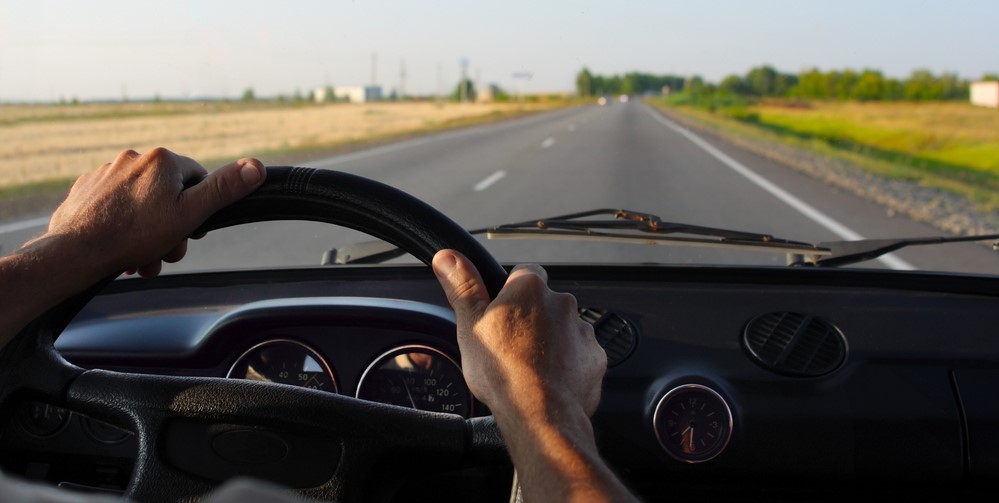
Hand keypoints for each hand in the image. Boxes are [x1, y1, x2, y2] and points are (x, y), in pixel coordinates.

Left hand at [44, 148, 265, 277]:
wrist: (75, 251)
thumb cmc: (134, 234)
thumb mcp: (190, 214)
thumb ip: (223, 189)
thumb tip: (257, 166)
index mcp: (162, 160)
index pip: (198, 179)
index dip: (198, 209)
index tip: (189, 230)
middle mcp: (133, 158)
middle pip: (169, 194)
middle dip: (171, 227)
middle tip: (164, 251)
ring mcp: (106, 172)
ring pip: (142, 203)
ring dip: (148, 232)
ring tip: (141, 257)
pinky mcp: (87, 189)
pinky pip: (116, 206)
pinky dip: (122, 225)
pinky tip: (119, 246)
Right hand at [431, 249, 605, 421]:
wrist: (539, 412)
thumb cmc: (503, 370)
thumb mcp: (469, 325)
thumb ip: (463, 287)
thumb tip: (448, 258)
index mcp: (530, 289)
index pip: (524, 273)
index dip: (511, 292)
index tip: (502, 311)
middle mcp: (562, 303)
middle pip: (545, 303)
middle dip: (532, 320)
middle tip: (511, 345)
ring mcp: (582, 331)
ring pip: (563, 329)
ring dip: (551, 342)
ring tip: (530, 367)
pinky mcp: (594, 358)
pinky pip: (580, 355)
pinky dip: (568, 364)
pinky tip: (550, 381)